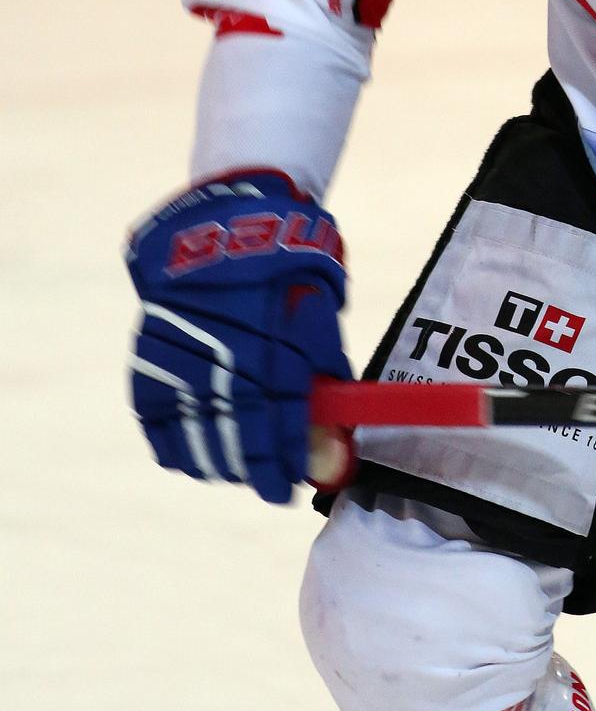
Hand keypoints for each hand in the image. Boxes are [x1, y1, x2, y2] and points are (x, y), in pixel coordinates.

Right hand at [125, 171, 350, 503]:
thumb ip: (324, 379)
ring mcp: (180, 358)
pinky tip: (195, 455)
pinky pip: (155, 420)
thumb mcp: (318, 316)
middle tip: (268, 486)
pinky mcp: (148, 357)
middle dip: (254, 470)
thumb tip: (333, 444)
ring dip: (218, 462)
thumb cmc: (285, 269)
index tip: (288, 491)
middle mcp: (221, 357)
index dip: (284, 464)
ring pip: (194, 437)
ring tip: (237, 471)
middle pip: (236, 438)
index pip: (278, 425)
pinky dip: (176, 444)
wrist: (223, 220)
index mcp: (270, 345)